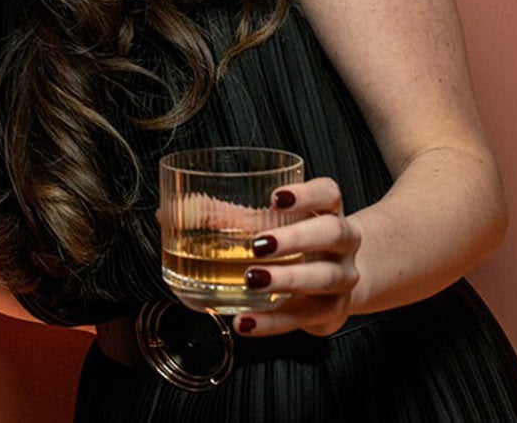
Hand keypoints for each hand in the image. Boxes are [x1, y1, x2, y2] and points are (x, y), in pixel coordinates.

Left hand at [230, 177, 361, 337]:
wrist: (336, 286)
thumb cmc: (297, 246)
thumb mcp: (272, 225)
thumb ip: (229, 218)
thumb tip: (173, 213)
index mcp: (328, 212)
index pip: (328, 194)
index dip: (307, 194)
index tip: (276, 198)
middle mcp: (343, 244)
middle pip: (332, 232)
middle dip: (296, 238)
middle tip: (258, 244)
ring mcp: (341, 279)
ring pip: (324, 277)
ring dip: (287, 279)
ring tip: (251, 279)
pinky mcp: (329, 312)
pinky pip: (303, 318)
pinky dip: (272, 322)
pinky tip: (245, 320)